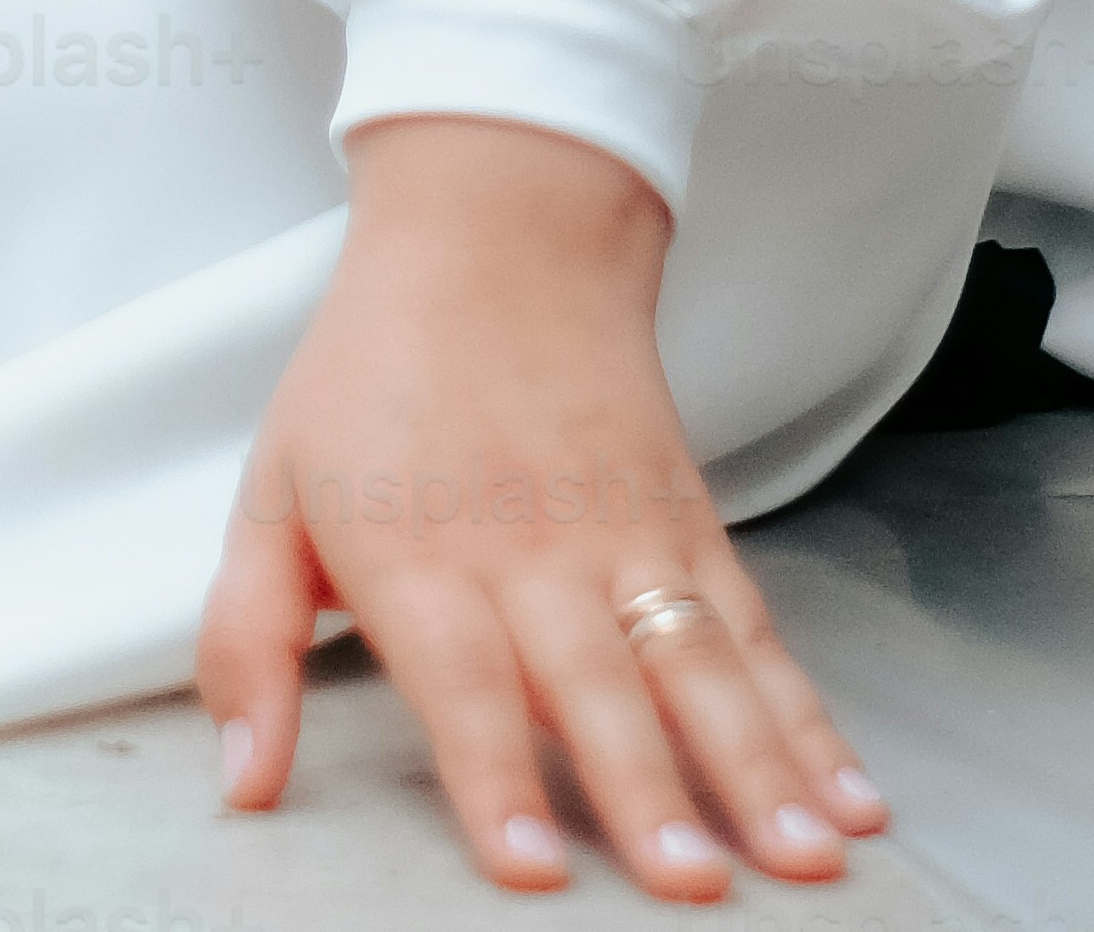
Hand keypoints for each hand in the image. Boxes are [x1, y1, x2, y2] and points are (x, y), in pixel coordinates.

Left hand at [200, 117, 888, 898]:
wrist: (501, 227)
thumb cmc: (375, 372)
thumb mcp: (273, 490)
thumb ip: (250, 641)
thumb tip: (246, 782)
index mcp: (420, 553)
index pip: (462, 680)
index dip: (498, 777)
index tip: (532, 873)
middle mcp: (534, 551)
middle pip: (599, 684)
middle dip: (650, 794)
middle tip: (693, 889)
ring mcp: (627, 535)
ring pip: (701, 663)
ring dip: (757, 766)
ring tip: (806, 856)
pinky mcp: (689, 523)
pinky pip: (756, 630)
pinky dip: (809, 715)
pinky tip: (848, 790)